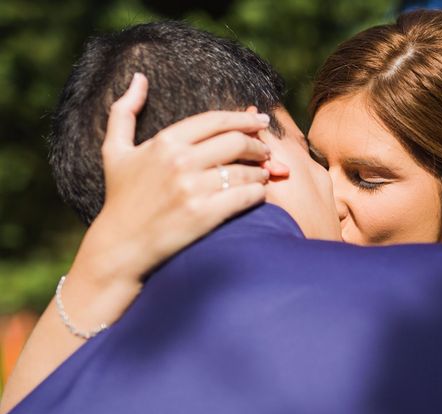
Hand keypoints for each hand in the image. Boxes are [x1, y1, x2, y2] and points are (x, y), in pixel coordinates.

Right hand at [77, 73, 280, 286]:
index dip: (243, 119)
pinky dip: (258, 193)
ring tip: (264, 173)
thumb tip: (139, 78)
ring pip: (245, 170)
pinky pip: (246, 196)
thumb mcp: (114, 151)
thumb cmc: (120, 197)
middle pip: (236, 141)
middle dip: (258, 144)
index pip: (216, 120)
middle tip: (266, 151)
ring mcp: (193, 189)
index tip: (260, 120)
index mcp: (165, 142)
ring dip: (261, 171)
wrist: (120, 246)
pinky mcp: (204, 215)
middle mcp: (180, 161)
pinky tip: (258, 193)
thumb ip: (124, 111)